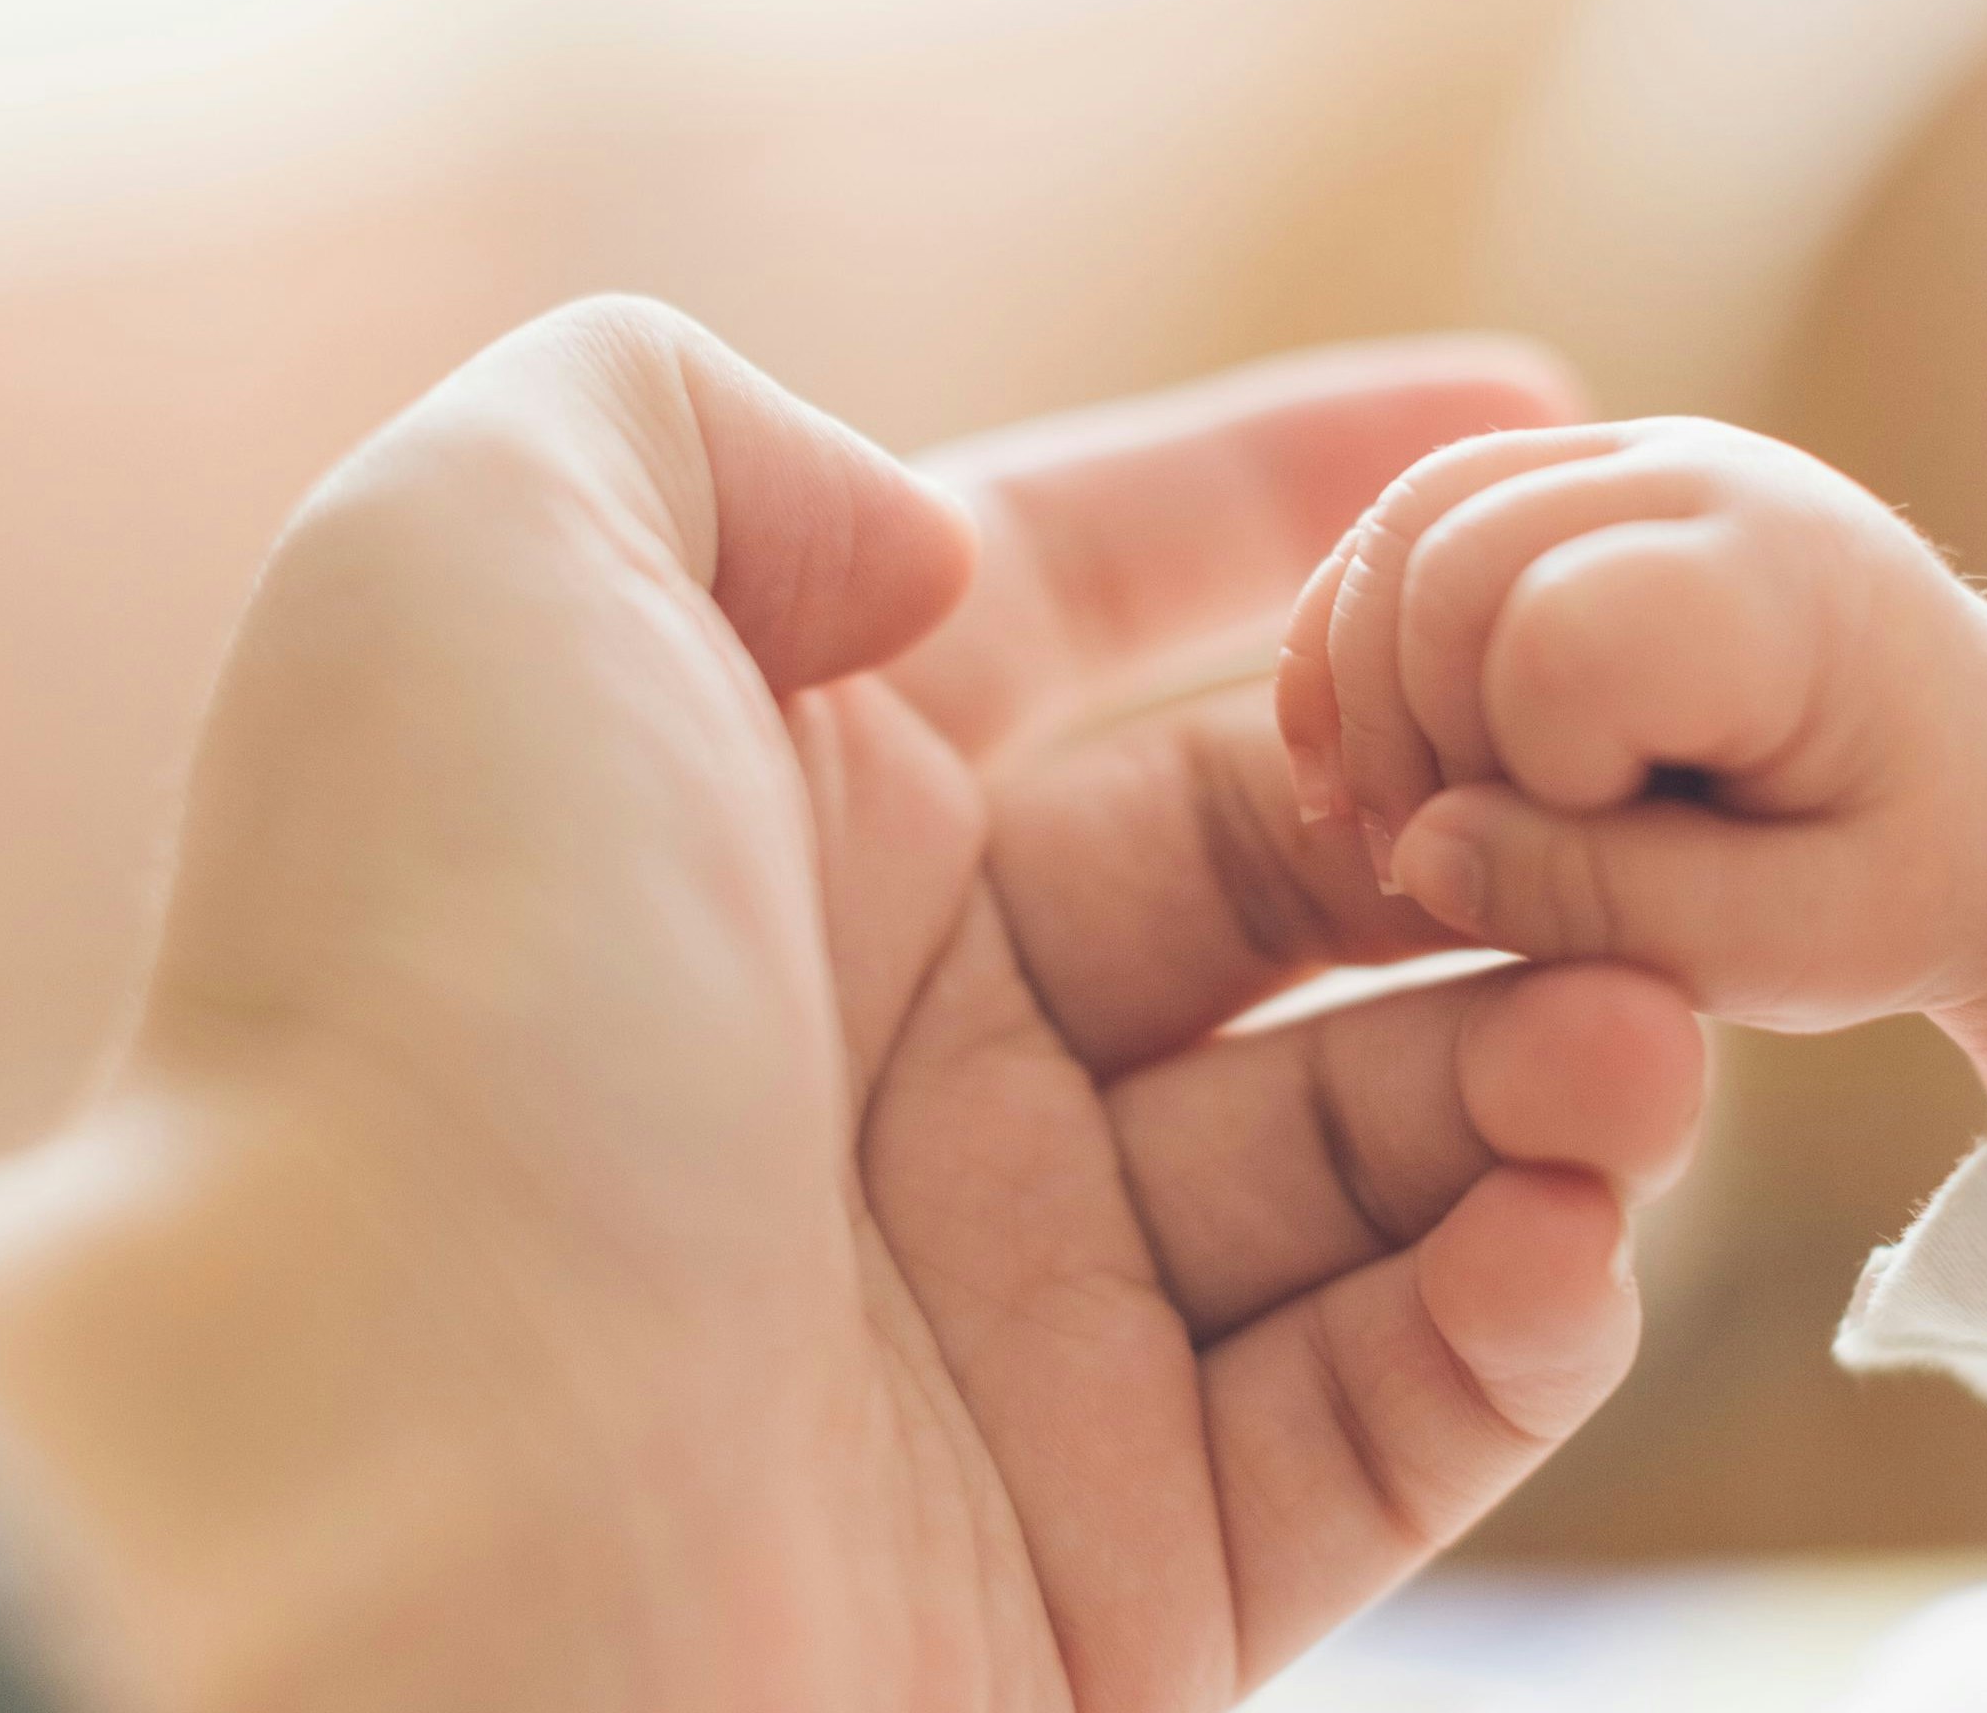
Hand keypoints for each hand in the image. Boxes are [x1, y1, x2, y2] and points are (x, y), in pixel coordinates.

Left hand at [0, 302, 1705, 1712]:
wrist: (349, 1487)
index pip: (1082, 603)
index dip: (1289, 493)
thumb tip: (942, 554)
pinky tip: (1562, 1225)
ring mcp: (1004, 1327)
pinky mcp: (1100, 1578)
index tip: (1528, 408)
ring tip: (1637, 1036)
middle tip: (1630, 815)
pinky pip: (1379, 1425)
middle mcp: (891, 1059)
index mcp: (772, 810)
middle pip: (1282, 889)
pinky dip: (1511, 1320)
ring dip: (1546, 1073)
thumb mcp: (478, 548)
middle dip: (1473, 831)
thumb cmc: (415, 990)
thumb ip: (692, 419)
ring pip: (1376, 1160)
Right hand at [1272, 415, 1986, 1113]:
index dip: (1535, 780)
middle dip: (1419, 740)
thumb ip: (1613, 911)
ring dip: (1372, 695)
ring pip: (1400, 524)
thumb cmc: (1922, 876)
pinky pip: (1401, 521)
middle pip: (1442, 561)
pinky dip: (1361, 648)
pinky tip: (1388, 769)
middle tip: (1471, 878)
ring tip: (1433, 828)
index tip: (1608, 868)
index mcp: (1782, 588)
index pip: (1555, 641)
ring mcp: (1626, 455)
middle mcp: (1698, 475)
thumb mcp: (1802, 951)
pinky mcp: (1569, 478)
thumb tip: (1422, 855)